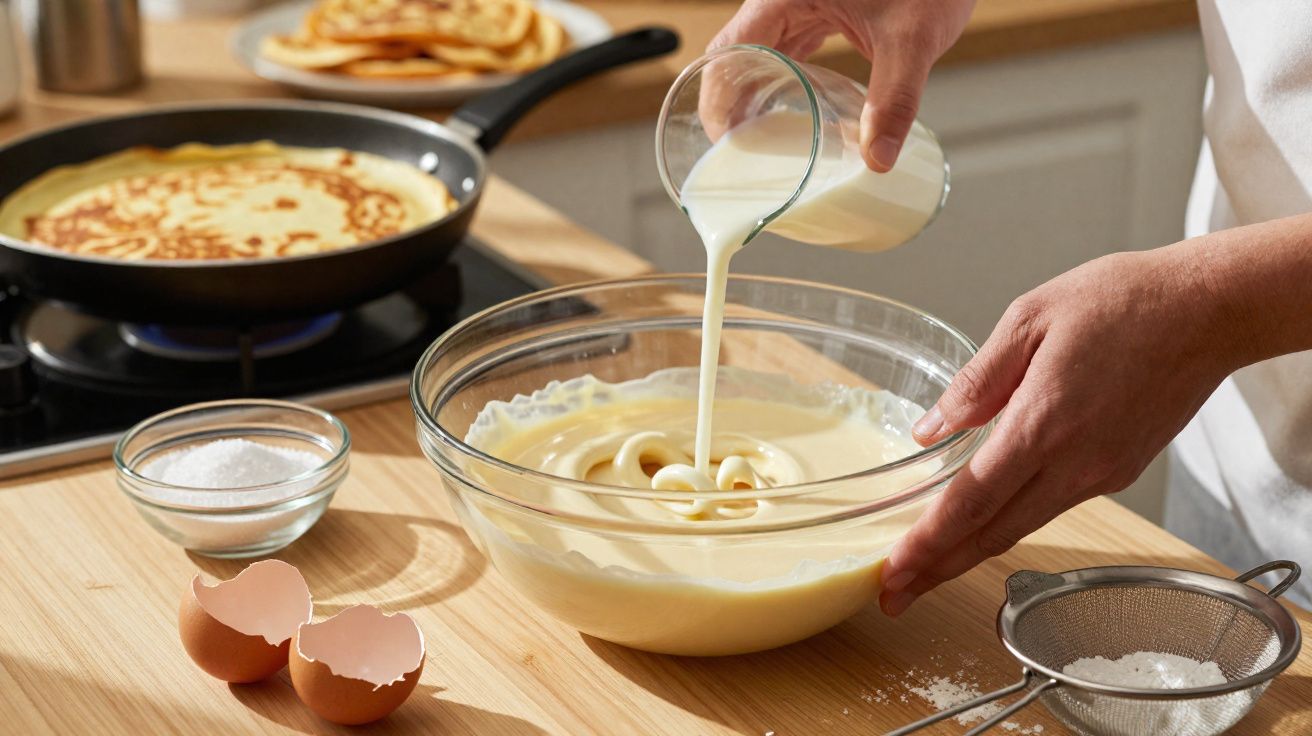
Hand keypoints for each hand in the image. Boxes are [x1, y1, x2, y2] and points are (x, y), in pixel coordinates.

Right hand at [710, 0, 974, 170]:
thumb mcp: (912, 38)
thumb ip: (894, 99)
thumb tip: (878, 158)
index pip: (729, 51)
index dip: (718, 98)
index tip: (725, 140)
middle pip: (736, 55)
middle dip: (732, 103)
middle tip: (740, 151)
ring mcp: (800, 3)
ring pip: (759, 53)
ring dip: (754, 94)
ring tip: (758, 140)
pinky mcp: (819, 8)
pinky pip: (787, 47)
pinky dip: (782, 80)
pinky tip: (790, 109)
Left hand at [878, 247, 1242, 616]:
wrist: (1209, 311)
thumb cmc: (1122, 301)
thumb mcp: (1029, 318)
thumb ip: (976, 380)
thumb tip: (930, 428)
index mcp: (1042, 422)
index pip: (971, 502)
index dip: (928, 544)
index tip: (893, 573)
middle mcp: (1074, 462)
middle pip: (993, 534)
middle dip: (938, 570)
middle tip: (894, 596)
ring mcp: (1101, 473)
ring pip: (1024, 525)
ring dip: (972, 551)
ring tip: (928, 567)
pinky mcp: (1120, 472)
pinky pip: (1054, 504)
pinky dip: (1013, 521)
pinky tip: (986, 519)